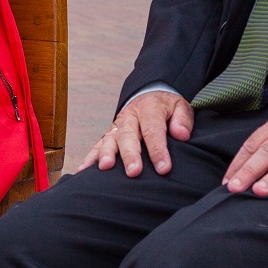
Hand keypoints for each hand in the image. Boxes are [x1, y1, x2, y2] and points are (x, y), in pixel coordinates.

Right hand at [78, 90, 193, 175]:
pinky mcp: (109, 134)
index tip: (163, 168)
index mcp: (149, 108)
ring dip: (107, 154)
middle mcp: (130, 116)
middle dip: (130, 154)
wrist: (149, 95)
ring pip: (110, 139)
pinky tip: (84, 170)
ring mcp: (117, 125)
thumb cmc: (167, 108)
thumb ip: (182, 120)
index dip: (158, 149)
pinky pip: (98, 145)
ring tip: (106, 168)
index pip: (153, 130)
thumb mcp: (180, 107)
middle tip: (133, 172)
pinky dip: (90, 157)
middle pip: (128, 135)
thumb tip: (181, 134)